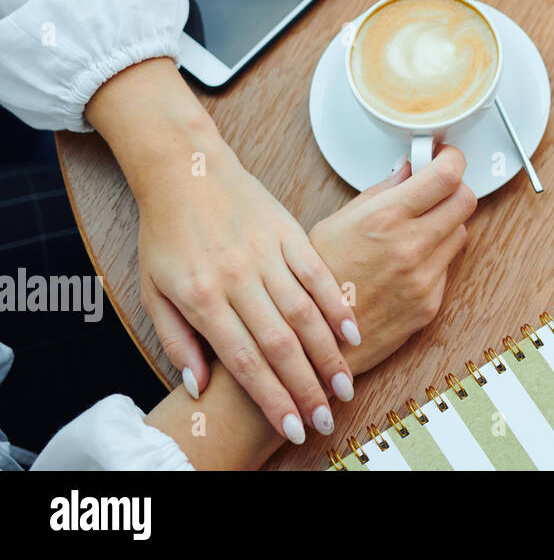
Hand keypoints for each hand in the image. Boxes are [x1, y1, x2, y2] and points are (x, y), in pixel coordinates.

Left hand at [87, 60, 359, 444]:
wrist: (186, 170)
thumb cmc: (167, 233)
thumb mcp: (155, 292)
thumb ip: (178, 342)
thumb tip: (199, 386)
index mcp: (202, 298)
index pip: (244, 361)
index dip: (271, 399)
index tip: (292, 427)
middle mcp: (237, 278)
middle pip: (280, 344)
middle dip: (306, 388)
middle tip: (326, 418)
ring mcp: (266, 254)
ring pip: (304, 313)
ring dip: (328, 354)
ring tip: (345, 385)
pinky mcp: (289, 232)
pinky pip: (319, 274)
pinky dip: (337, 305)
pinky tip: (353, 332)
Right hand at [309, 148, 475, 374]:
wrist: (316, 342)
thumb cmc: (318, 281)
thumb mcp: (337, 223)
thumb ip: (381, 193)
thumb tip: (409, 169)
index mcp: (385, 218)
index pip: (446, 176)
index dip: (452, 160)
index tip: (446, 157)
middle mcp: (410, 246)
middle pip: (465, 200)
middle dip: (454, 189)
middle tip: (438, 190)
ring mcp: (424, 276)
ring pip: (460, 232)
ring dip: (446, 224)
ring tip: (416, 230)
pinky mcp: (430, 303)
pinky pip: (447, 266)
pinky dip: (434, 258)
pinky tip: (406, 264)